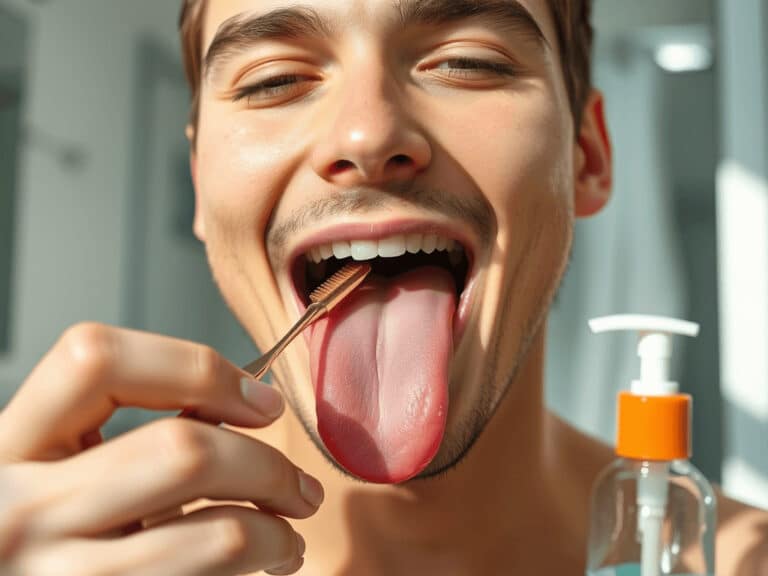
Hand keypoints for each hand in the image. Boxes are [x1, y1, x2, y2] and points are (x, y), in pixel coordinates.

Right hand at [0, 323, 322, 574]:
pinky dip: (261, 561)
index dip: (196, 366)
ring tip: (289, 529)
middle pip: (184, 451)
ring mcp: (55, 575)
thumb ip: (131, 432)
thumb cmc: (59, 532)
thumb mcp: (68, 470)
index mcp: (13, 444)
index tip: (261, 401)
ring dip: (277, 528)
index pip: (96, 359)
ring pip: (221, 533)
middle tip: (301, 485)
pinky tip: (266, 558)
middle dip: (268, 466)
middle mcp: (19, 508)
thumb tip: (245, 399)